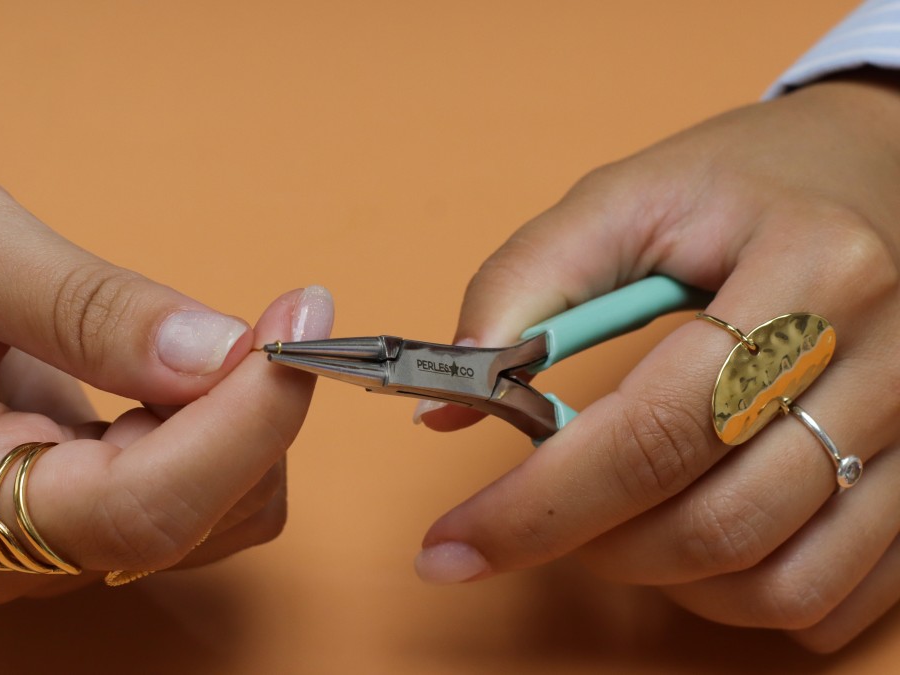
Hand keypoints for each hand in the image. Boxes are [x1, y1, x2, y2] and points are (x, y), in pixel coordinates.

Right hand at [0, 140, 333, 601]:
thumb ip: (86, 307)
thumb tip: (217, 352)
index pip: (137, 506)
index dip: (240, 425)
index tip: (301, 327)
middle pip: (183, 523)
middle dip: (259, 421)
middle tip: (291, 311)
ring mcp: (37, 537)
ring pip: (207, 522)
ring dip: (248, 429)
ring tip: (220, 334)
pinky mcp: (72, 511)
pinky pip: (191, 497)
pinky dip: (225, 433)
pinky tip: (195, 367)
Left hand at [414, 70, 899, 651]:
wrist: (876, 173)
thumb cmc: (741, 186)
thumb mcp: (622, 200)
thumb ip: (521, 288)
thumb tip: (449, 409)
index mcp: (812, 272)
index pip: (657, 430)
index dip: (539, 504)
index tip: (452, 545)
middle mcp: (891, 361)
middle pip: (720, 521)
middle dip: (594, 545)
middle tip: (534, 517)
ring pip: (782, 583)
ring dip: (666, 582)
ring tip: (613, 520)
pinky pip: (839, 598)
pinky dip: (743, 599)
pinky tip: (693, 543)